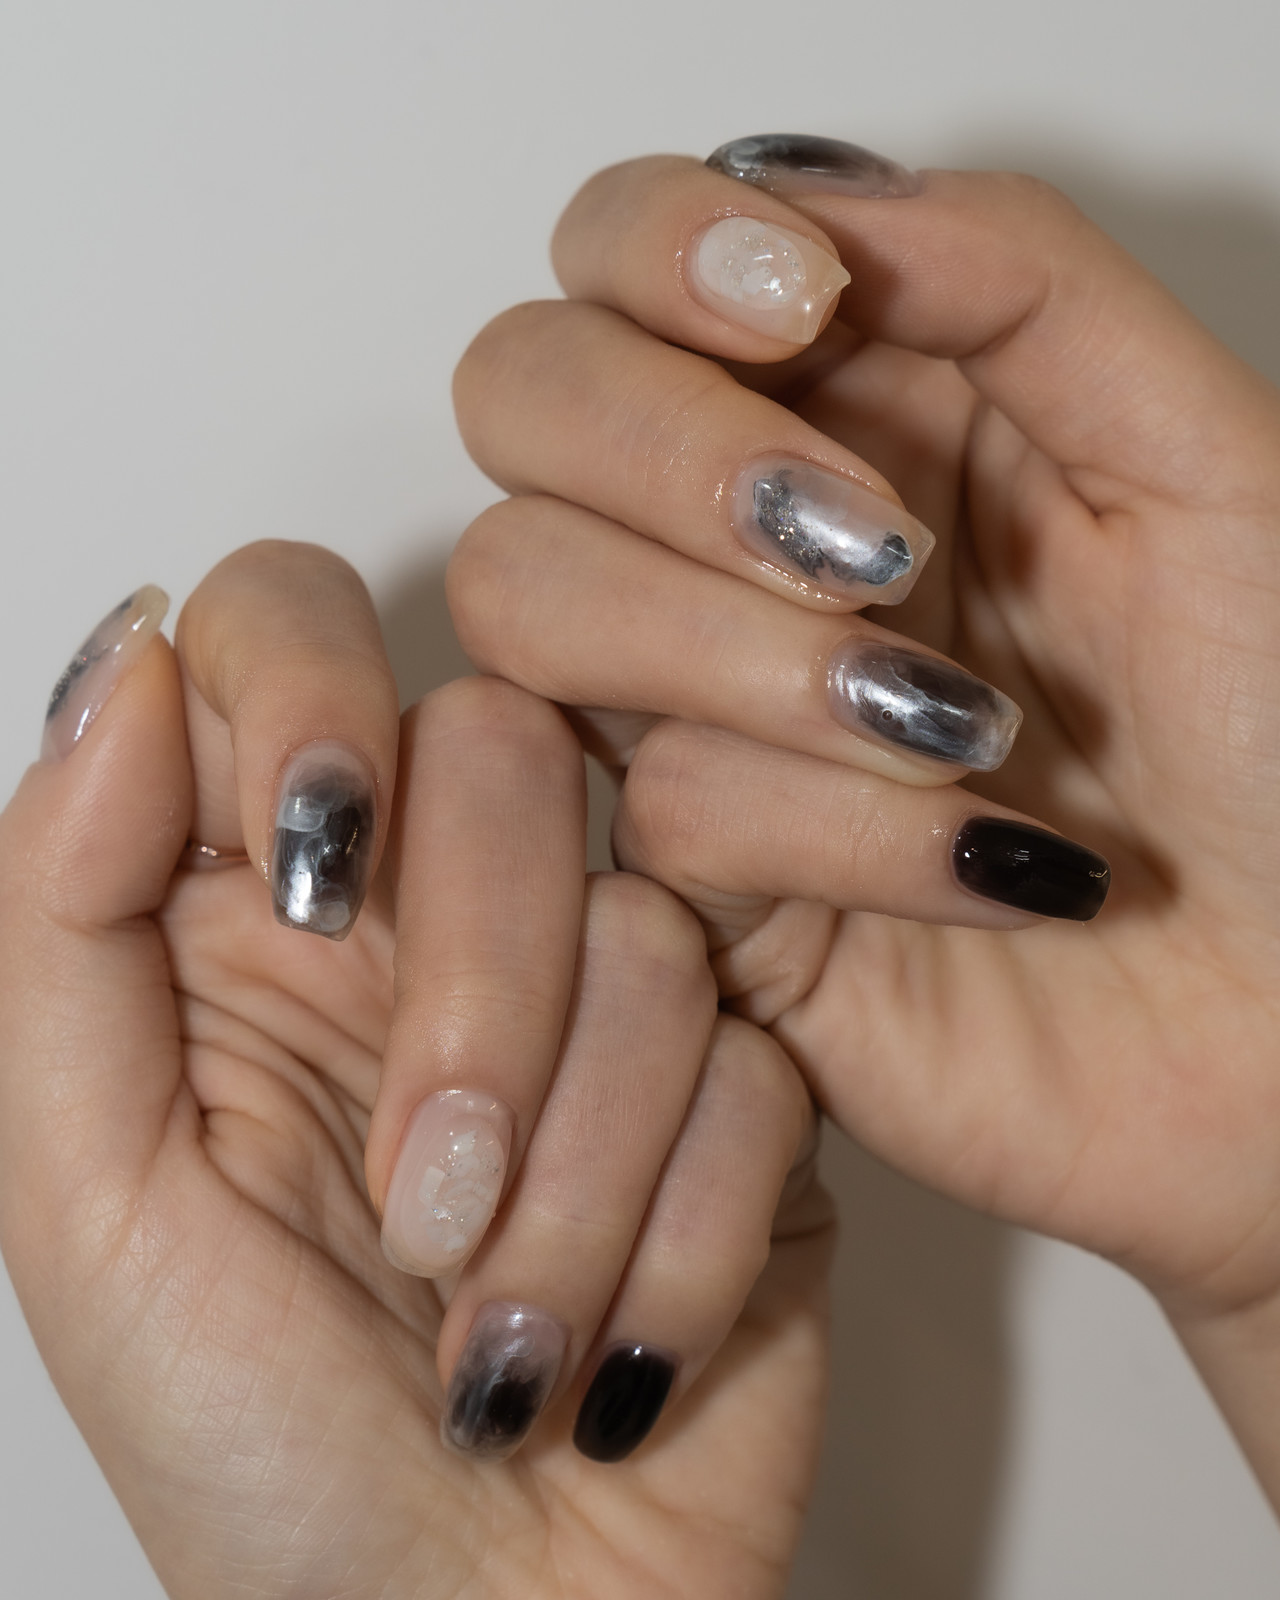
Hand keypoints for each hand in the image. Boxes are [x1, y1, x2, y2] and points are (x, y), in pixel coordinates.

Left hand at [0, 542, 830, 1598]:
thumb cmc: (262, 1452)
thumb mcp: (83, 1193)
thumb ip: (58, 917)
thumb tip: (122, 663)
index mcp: (258, 913)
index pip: (285, 636)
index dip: (308, 705)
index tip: (308, 867)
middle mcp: (440, 919)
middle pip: (500, 748)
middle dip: (473, 989)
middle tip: (424, 1201)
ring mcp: (609, 995)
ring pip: (644, 923)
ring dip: (573, 1177)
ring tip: (506, 1336)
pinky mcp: (746, 1082)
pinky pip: (753, 1062)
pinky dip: (672, 1242)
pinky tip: (614, 1348)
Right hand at [447, 143, 1279, 1497]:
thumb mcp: (1204, 458)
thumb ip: (1015, 281)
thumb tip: (817, 197)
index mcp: (860, 412)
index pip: (623, 258)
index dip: (658, 250)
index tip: (802, 307)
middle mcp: (742, 546)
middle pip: (520, 401)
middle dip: (671, 453)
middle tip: (876, 547)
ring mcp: (698, 711)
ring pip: (532, 603)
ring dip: (746, 655)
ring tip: (961, 730)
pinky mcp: (695, 882)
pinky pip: (660, 809)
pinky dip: (843, 832)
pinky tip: (987, 868)